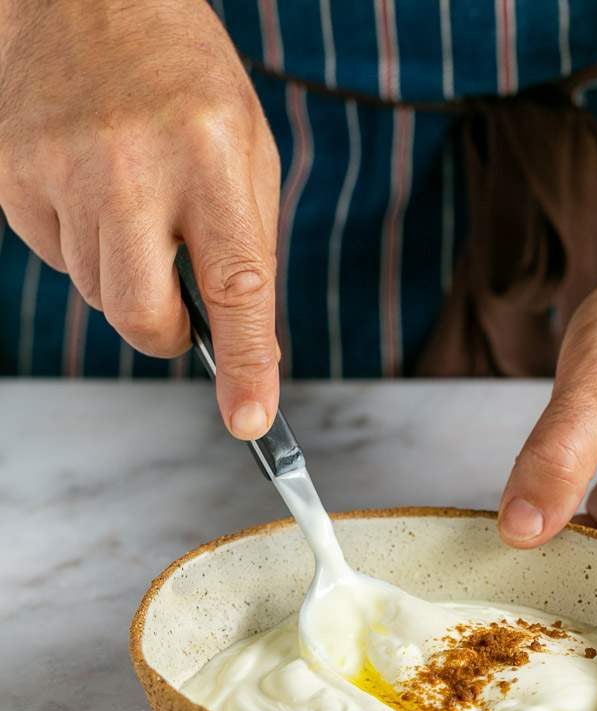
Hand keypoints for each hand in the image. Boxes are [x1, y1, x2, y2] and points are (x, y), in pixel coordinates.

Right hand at [0, 0, 279, 437]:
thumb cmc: (186, 83)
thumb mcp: (246, 151)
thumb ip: (247, 250)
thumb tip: (244, 348)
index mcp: (209, 155)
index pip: (235, 285)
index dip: (245, 363)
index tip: (250, 419)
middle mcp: (130, 165)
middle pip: (139, 315)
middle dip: (163, 333)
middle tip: (176, 307)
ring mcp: (58, 169)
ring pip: (96, 292)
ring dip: (122, 274)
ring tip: (130, 200)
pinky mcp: (11, 176)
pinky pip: (54, 258)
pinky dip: (80, 244)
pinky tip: (89, 187)